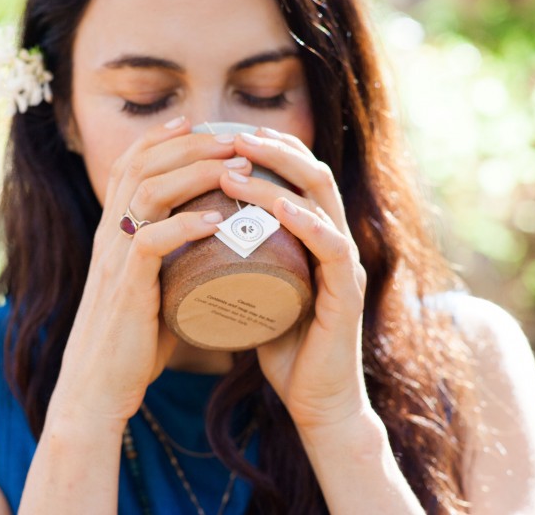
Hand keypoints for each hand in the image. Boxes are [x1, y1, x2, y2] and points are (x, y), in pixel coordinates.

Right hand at [49, 116, 249, 428]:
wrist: (97, 387)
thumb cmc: (133, 342)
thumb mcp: (153, 289)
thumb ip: (177, 261)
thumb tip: (219, 248)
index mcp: (113, 230)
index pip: (130, 164)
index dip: (162, 138)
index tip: (198, 122)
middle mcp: (109, 234)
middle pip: (142, 164)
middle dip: (190, 143)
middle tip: (233, 138)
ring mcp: (114, 258)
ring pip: (148, 192)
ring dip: (195, 172)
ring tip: (237, 167)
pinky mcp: (125, 287)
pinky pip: (152, 241)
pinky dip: (186, 225)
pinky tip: (217, 220)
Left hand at [218, 128, 370, 430]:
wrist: (314, 399)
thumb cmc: (281, 345)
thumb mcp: (252, 289)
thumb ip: (235, 260)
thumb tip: (188, 236)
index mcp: (313, 236)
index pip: (296, 176)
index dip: (266, 148)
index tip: (224, 135)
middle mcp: (333, 240)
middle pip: (311, 173)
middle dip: (271, 147)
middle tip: (230, 135)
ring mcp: (343, 264)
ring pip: (319, 200)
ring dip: (276, 177)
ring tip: (235, 164)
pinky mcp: (346, 293)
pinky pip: (331, 246)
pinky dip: (306, 222)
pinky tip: (281, 207)